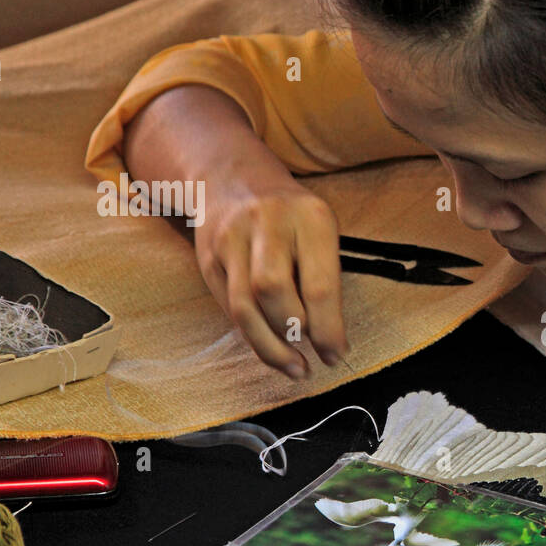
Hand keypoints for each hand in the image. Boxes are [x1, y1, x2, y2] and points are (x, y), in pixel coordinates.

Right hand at [195, 182, 347, 377]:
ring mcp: (231, 239)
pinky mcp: (208, 258)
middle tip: (315, 358)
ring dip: (271, 347)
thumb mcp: (319, 229)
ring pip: (244, 306)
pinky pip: (229, 307)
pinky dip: (253, 336)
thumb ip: (324, 276)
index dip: (328, 328)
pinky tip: (272, 350)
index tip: (337, 354)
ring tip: (296, 368)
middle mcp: (267, 223)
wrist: (232, 178)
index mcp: (309, 216)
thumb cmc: (290, 216)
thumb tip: (330, 340)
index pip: (318, 283)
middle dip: (296, 333)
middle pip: (274, 291)